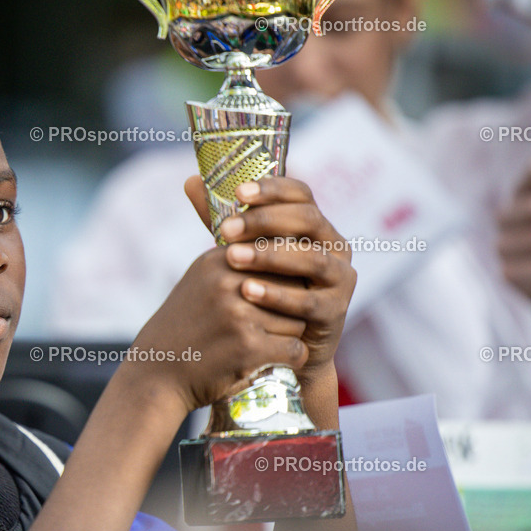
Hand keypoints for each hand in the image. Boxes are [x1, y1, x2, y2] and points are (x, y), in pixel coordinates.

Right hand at [131, 236, 308, 413]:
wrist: (156, 374)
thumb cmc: (184, 328)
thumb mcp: (200, 282)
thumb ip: (236, 263)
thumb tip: (284, 247)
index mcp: (219, 260)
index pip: (279, 258)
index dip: (286, 282)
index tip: (278, 300)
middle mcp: (228, 282)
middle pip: (294, 288)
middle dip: (291, 309)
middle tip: (277, 326)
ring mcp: (238, 314)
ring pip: (299, 320)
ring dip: (291, 335)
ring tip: (271, 344)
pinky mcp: (248, 348)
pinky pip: (296, 349)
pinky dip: (291, 359)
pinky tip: (276, 361)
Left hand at [184, 176, 355, 383]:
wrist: (275, 349)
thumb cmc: (258, 291)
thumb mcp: (241, 252)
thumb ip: (222, 220)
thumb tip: (191, 181)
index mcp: (313, 225)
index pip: (300, 194)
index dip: (272, 189)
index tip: (238, 193)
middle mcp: (333, 246)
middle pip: (307, 220)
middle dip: (265, 222)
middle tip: (227, 229)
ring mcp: (339, 278)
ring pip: (311, 258)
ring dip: (270, 256)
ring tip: (233, 257)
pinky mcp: (335, 312)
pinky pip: (309, 301)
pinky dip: (279, 295)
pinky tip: (248, 291)